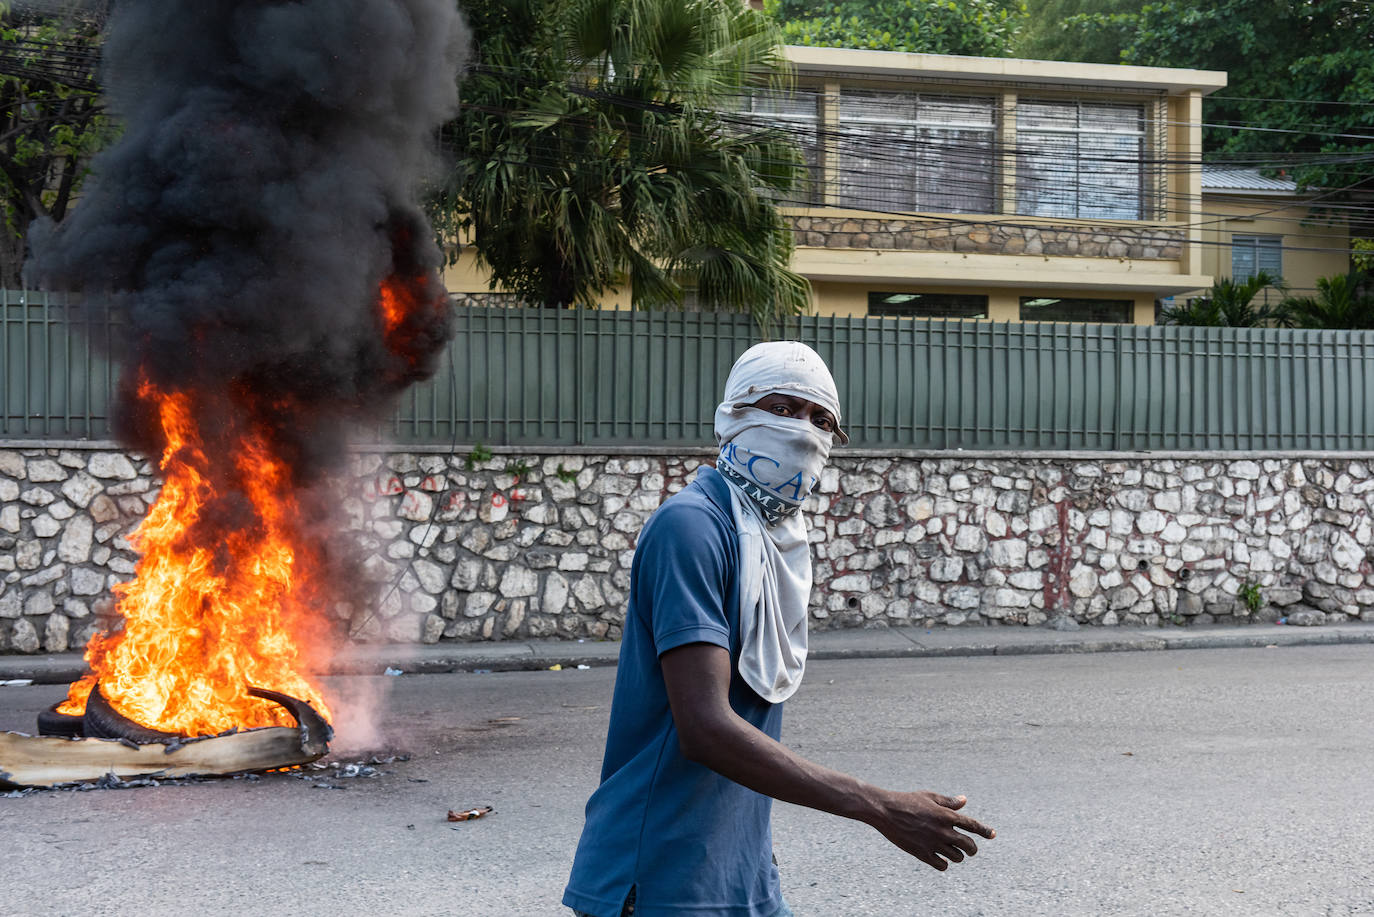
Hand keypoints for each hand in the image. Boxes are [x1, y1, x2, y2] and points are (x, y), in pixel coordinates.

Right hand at [869, 790, 994, 870]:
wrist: (885, 811)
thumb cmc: (907, 800)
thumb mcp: (929, 797)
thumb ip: (948, 801)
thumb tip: (964, 801)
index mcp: (946, 815)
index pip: (973, 825)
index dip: (985, 831)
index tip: (993, 835)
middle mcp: (943, 831)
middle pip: (969, 845)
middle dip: (972, 848)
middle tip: (970, 849)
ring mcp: (933, 844)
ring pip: (957, 857)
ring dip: (958, 855)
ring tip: (953, 851)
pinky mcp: (922, 854)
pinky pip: (942, 865)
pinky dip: (944, 863)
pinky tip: (940, 858)